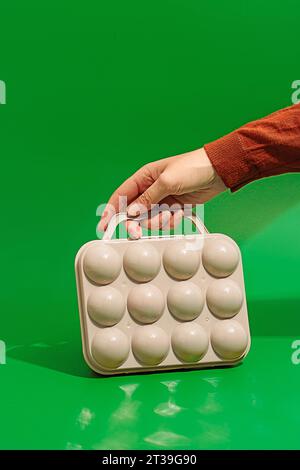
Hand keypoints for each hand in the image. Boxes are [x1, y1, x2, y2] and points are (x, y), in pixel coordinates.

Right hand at [98, 147, 226, 237]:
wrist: (218, 172)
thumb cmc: (192, 168)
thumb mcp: (167, 181)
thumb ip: (148, 198)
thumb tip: (132, 212)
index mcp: (144, 177)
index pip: (121, 195)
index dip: (111, 211)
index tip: (104, 226)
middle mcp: (151, 189)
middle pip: (134, 212)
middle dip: (136, 223)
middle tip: (137, 232)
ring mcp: (163, 199)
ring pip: (150, 219)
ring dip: (158, 222)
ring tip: (171, 215)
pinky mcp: (175, 208)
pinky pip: (165, 221)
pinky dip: (171, 221)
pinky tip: (180, 213)